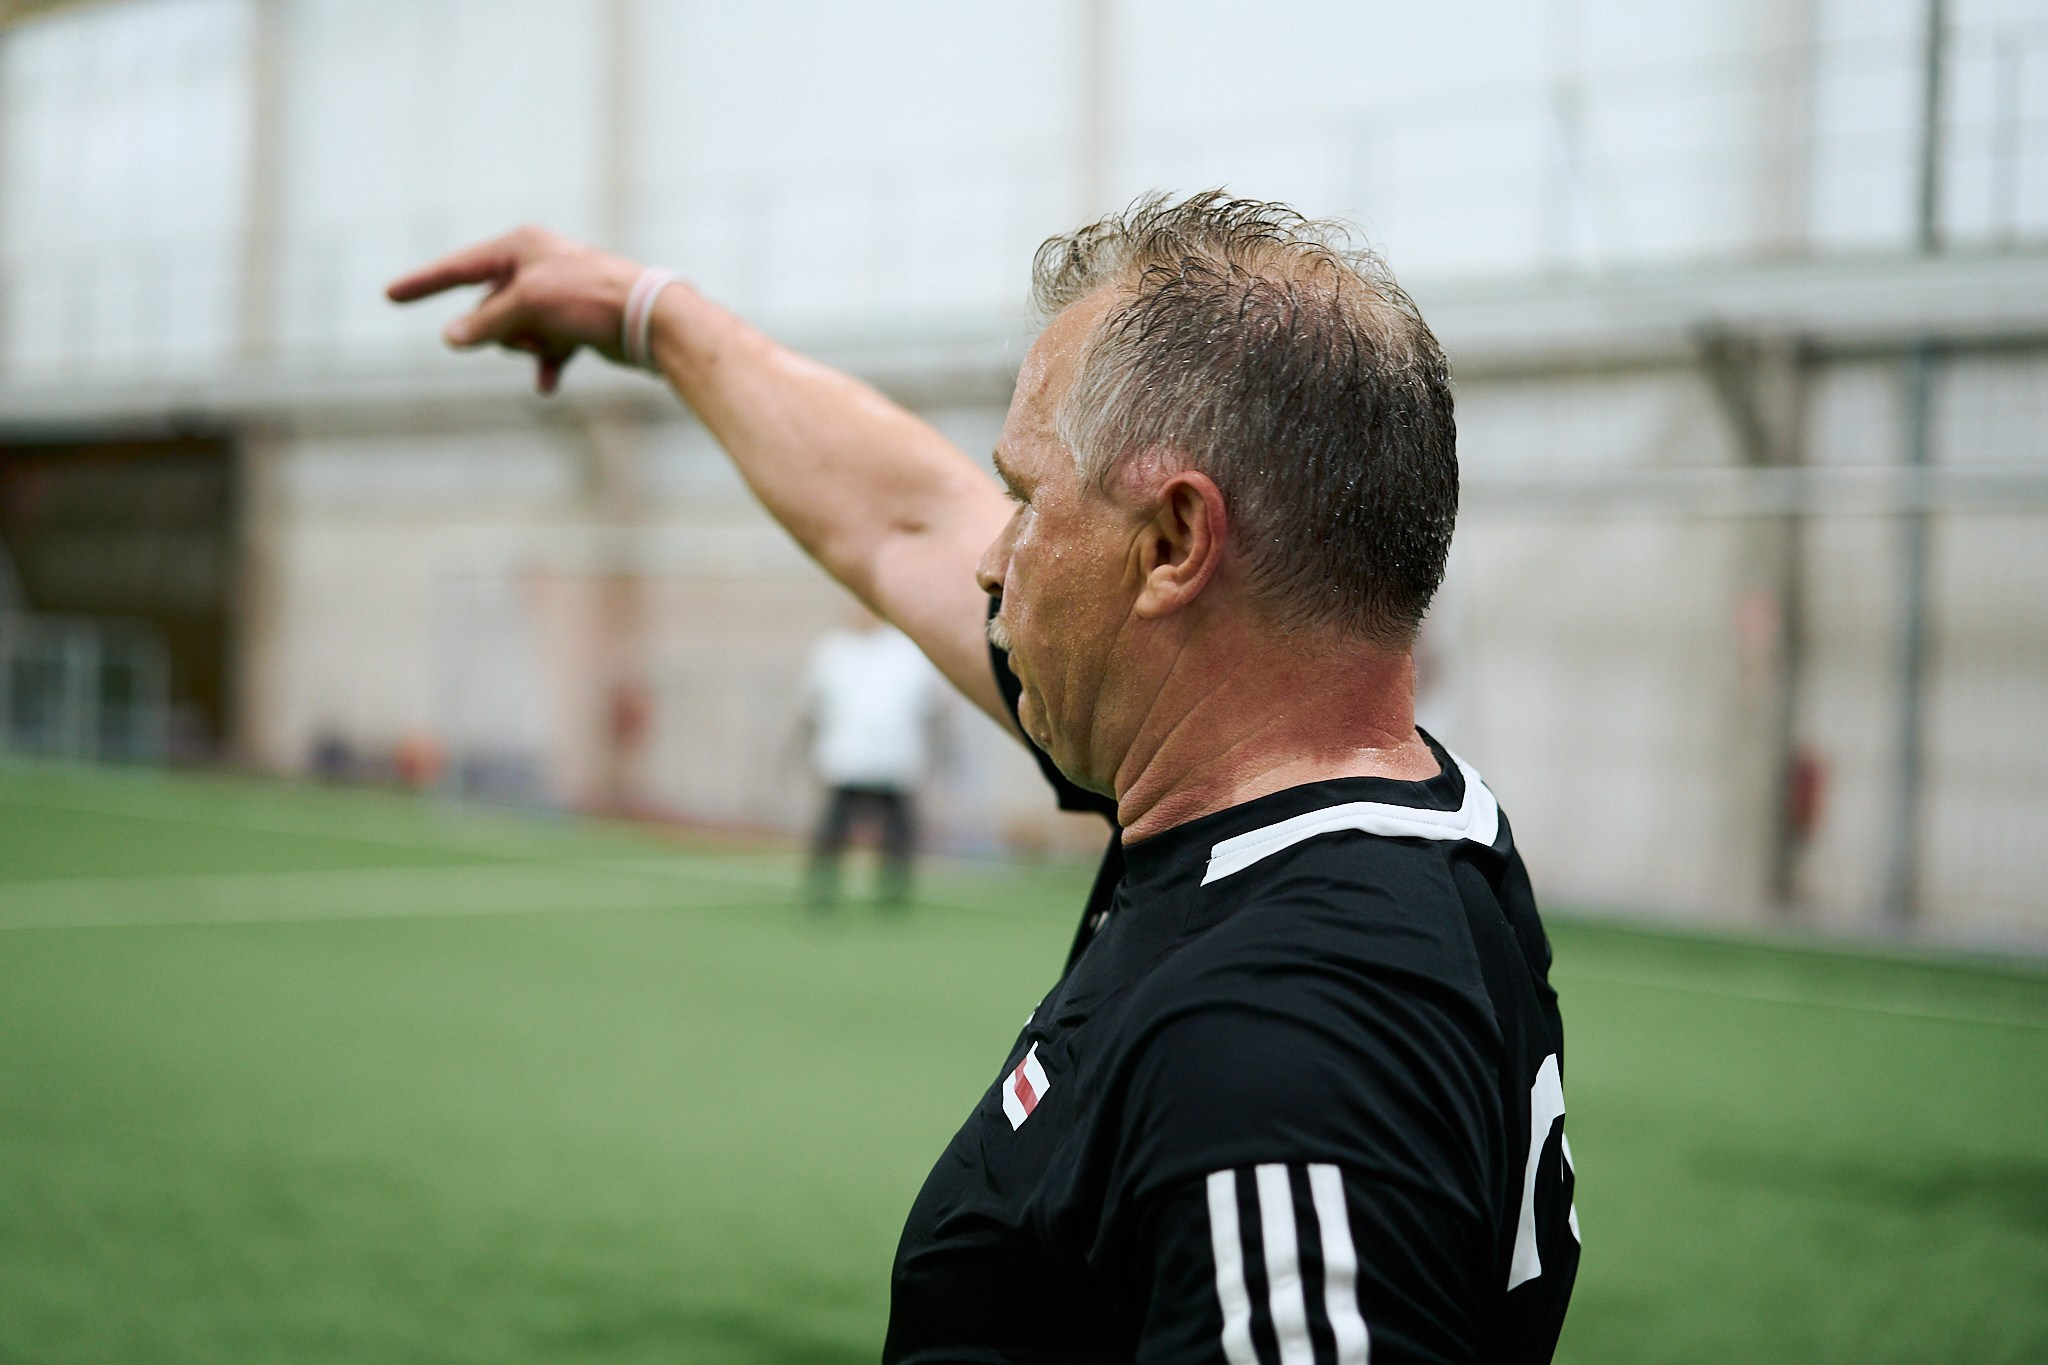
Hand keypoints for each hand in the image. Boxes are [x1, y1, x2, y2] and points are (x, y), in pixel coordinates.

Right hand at [385, 226, 646, 393]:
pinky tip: (547, 385)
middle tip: (535, 331)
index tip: (389, 295)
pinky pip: (544, 351)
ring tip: (557, 345)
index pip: (459, 267)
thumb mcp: (529, 305)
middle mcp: (537, 266)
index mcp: (521, 246)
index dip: (424, 283)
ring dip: (528, 347)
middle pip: (489, 309)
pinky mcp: (575, 325)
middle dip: (502, 331)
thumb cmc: (590, 298)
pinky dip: (545, 365)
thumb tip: (451, 338)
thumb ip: (486, 322)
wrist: (650, 320)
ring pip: (515, 333)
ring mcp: (555, 297)